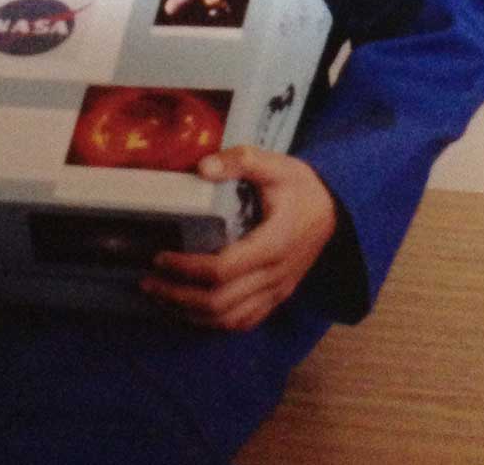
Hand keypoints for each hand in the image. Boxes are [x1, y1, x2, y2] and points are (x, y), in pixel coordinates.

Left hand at [140, 146, 337, 331]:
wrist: (336, 212)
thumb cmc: (301, 187)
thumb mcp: (275, 163)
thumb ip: (240, 160)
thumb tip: (202, 167)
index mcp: (273, 244)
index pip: (223, 270)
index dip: (188, 268)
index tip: (160, 257)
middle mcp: (275, 276)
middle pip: (220, 302)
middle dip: (179, 296)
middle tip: (147, 281)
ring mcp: (277, 292)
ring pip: (229, 320)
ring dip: (191, 314)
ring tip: (160, 297)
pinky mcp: (276, 297)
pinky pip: (243, 321)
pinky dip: (213, 322)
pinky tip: (190, 311)